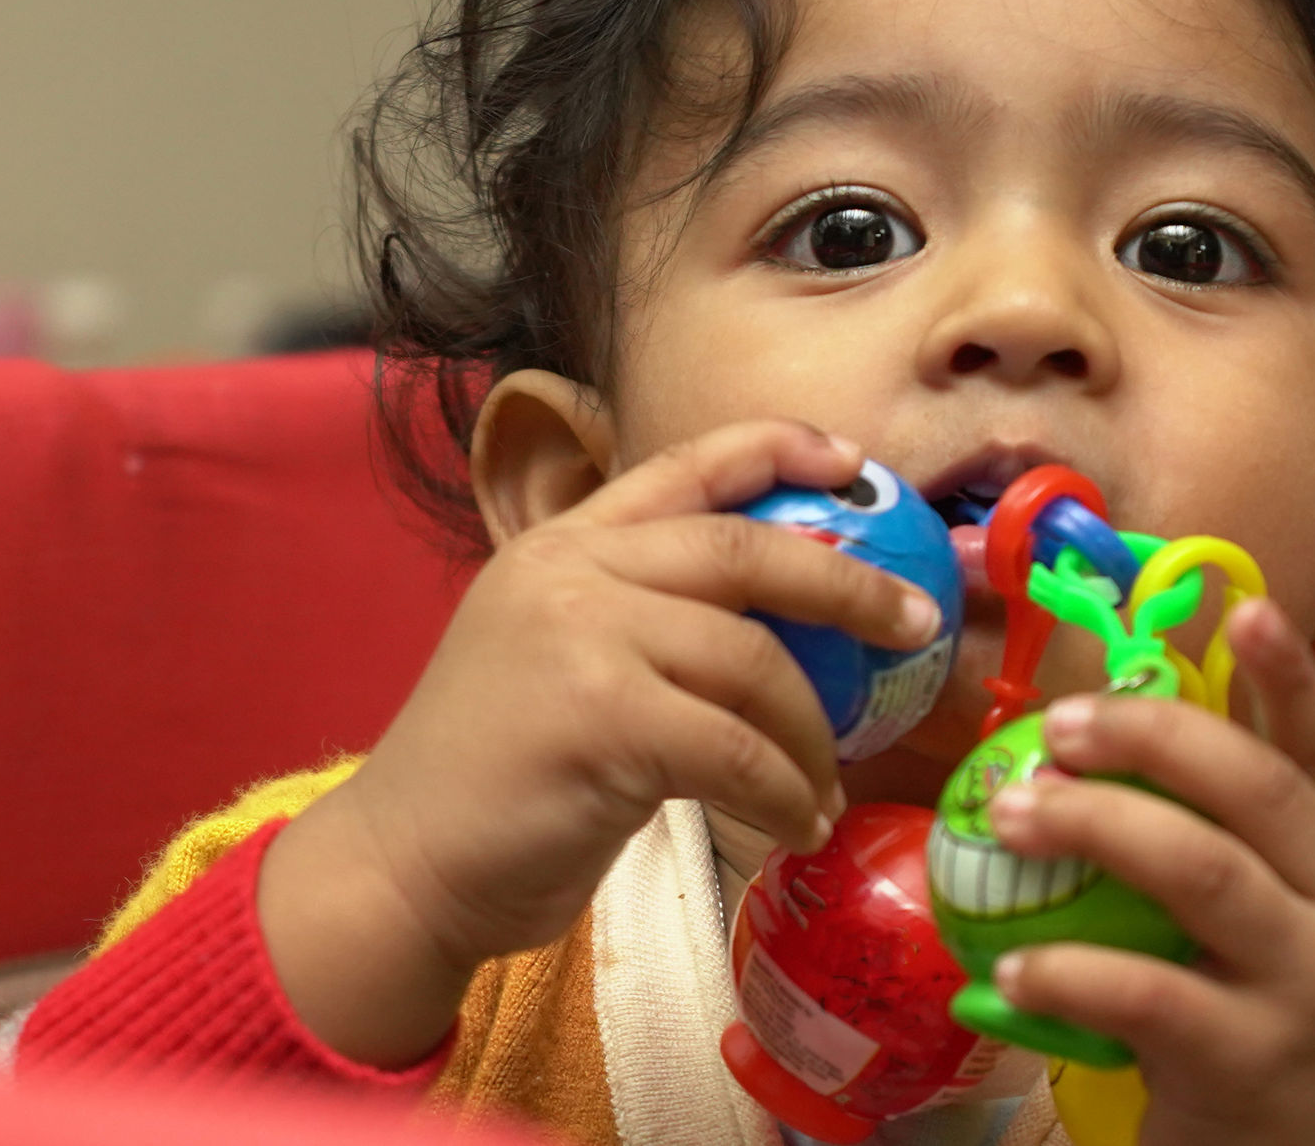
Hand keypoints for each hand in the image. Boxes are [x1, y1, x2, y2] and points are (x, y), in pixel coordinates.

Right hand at [259, 419, 944, 1066]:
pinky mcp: (598, 715)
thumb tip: (786, 631)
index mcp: (562, 543)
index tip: (854, 461)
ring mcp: (580, 635)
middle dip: (848, 584)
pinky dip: (783, 792)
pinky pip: (735, 746)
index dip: (780, 448)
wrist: (401, 865)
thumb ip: (644, 620)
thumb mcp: (559, 661)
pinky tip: (796, 825)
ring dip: (814, 734)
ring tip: (828, 785)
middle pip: (746, 551)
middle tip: (914, 624)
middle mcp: (570, 569)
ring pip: (754, 661)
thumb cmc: (493, 782)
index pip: (687, 463)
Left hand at [982, 600, 1314, 1145]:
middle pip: (1255, 791)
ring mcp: (1307, 987)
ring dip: (1097, 828)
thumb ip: (1230, 830)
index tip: (1242, 605)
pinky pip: (1149, 996)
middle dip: (1152, 740)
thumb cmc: (1270, 1015)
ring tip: (1011, 815)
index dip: (1285, 675)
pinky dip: (1073, 970)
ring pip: (1204, 874)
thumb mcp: (1282, 917)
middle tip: (1060, 726)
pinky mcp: (1250, 1061)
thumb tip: (1121, 722)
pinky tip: (1014, 964)